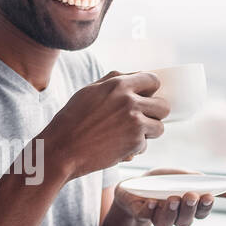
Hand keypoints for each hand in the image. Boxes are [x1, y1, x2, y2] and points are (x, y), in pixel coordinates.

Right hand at [39, 71, 169, 180]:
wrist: (61, 150)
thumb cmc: (71, 121)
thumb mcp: (88, 92)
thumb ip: (112, 81)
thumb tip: (132, 75)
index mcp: (118, 85)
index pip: (153, 81)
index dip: (151, 91)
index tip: (146, 98)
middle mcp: (130, 102)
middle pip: (163, 106)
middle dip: (154, 114)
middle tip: (141, 120)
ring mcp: (134, 123)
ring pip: (159, 127)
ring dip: (147, 133)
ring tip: (129, 135)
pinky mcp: (135, 143)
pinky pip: (145, 145)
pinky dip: (134, 148)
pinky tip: (116, 147)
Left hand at [114, 167, 225, 225]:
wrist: (133, 186)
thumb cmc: (163, 183)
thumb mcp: (186, 178)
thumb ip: (206, 184)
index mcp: (187, 209)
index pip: (200, 213)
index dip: (205, 207)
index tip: (209, 196)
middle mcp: (173, 218)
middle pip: (185, 221)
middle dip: (189, 209)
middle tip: (190, 196)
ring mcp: (155, 218)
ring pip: (165, 224)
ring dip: (170, 212)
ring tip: (172, 199)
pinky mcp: (139, 214)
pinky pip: (145, 216)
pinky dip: (149, 210)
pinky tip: (153, 202)